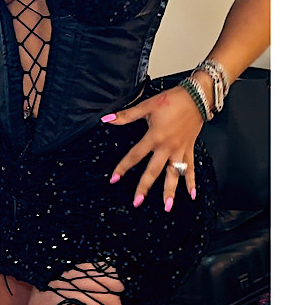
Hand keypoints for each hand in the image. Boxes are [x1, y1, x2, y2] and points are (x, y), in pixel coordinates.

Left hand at [102, 86, 203, 210]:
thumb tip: (107, 119)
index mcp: (154, 137)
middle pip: (153, 171)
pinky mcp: (189, 149)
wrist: (197, 97)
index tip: (114, 178)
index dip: (123, 167)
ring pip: (174, 175)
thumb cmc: (172, 100)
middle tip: (137, 202)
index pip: (135, 156)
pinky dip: (191, 182)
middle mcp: (167, 147)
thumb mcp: (147, 106)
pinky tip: (192, 195)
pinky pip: (191, 169)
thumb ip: (127, 115)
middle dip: (144, 187)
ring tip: (167, 207)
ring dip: (170, 191)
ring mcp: (180, 150)